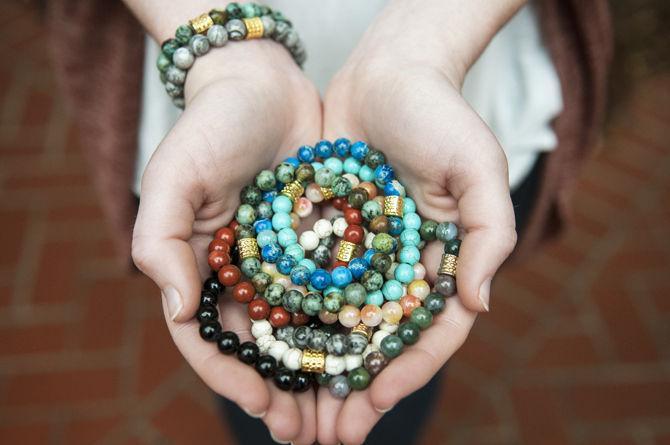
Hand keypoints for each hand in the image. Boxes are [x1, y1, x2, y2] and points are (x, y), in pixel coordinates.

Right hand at [131, 41, 320, 443]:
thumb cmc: (211, 126)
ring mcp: (287, 262)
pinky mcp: (324, 244)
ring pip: (304, 331)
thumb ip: (162, 242)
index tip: (260, 403)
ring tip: (342, 415)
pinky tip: (370, 356)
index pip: (211, 338)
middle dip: (282, 392)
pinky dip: (350, 328)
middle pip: (263, 347)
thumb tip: (181, 310)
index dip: (232, 376)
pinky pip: (338, 294)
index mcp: (204, 269)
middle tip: (304, 432)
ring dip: (321, 375)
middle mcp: (246, 274)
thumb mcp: (173, 176)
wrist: (262, 83)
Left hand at [317, 1, 518, 441]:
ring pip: (339, 324)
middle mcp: (400, 266)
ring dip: (319, 370)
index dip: (407, 367)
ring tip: (297, 414)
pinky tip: (269, 352)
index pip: (429, 329)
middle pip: (380, 340)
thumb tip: (479, 305)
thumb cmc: (439, 113)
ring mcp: (362, 255)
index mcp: (443, 262)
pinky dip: (292, 320)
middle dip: (358, 388)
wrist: (387, 71)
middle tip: (333, 435)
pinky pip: (307, 285)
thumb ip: (487, 234)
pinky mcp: (325, 236)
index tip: (376, 400)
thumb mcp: (477, 167)